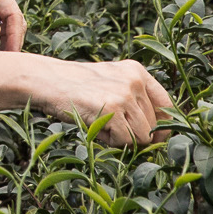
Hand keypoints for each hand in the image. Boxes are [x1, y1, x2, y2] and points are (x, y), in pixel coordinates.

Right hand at [26, 57, 174, 145]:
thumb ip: (134, 100)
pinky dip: (111, 142)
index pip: (167, 105)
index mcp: (137, 71)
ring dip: (123, 140)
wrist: (45, 80)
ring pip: (143, 136)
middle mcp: (135, 80)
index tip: (154, 139)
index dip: (163, 127)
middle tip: (111, 127)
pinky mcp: (113, 109)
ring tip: (101, 124)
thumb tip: (158, 135)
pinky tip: (95, 127)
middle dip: (137, 135)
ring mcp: (124, 94)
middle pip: (155, 126)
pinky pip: (126, 141)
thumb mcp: (109, 83)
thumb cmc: (75, 88)